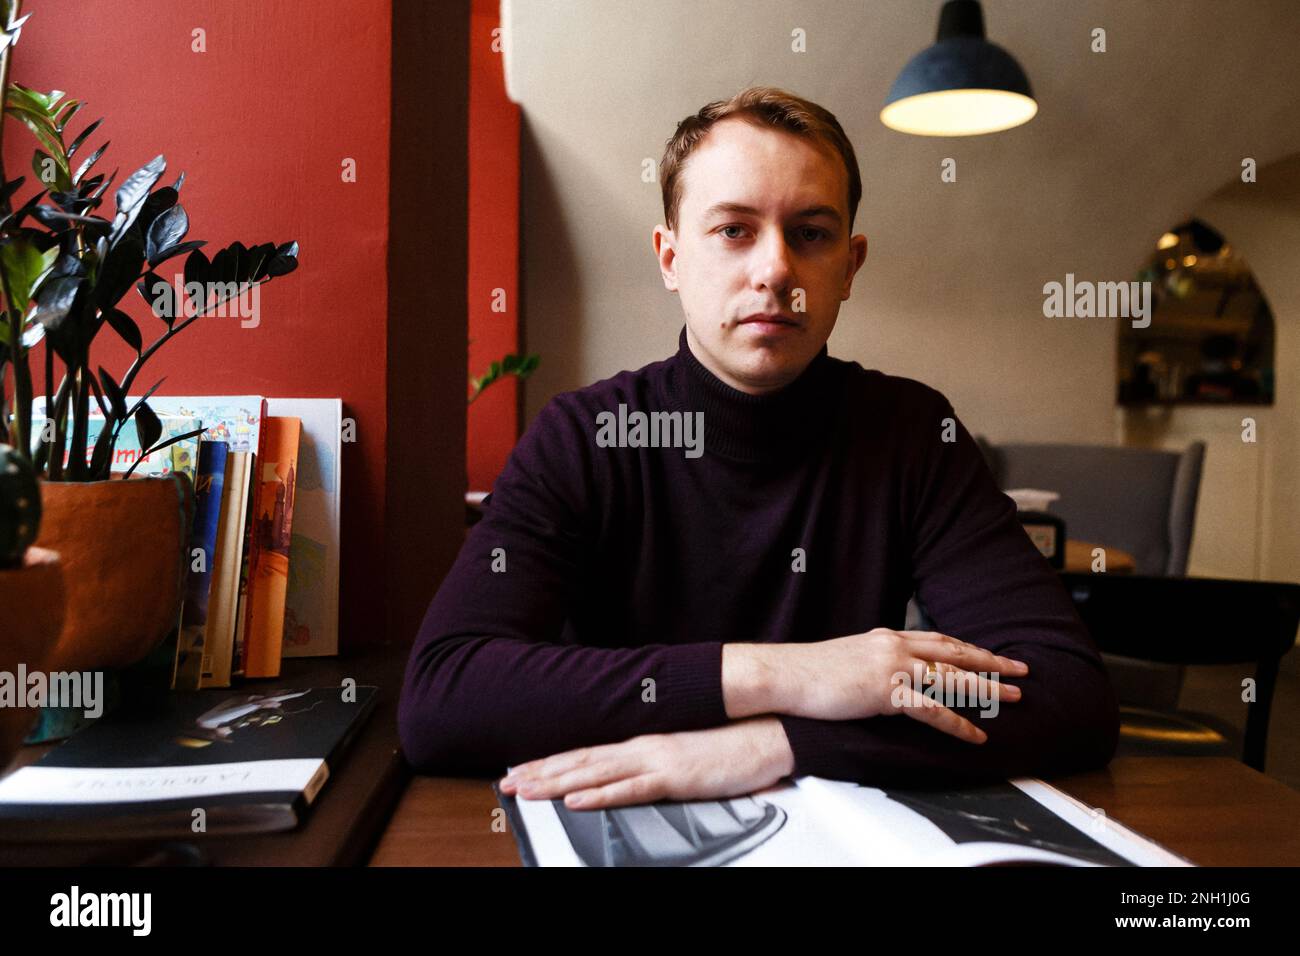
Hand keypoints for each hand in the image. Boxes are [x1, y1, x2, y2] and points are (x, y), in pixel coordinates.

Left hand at [497, 717, 794, 809]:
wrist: (765, 733)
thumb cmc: (728, 746)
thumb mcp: (682, 755)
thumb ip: (655, 765)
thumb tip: (631, 777)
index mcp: (642, 744)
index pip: (586, 754)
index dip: (551, 763)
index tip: (521, 770)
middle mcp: (641, 748)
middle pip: (580, 762)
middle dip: (540, 772)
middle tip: (506, 783)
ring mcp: (656, 760)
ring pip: (594, 774)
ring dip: (556, 782)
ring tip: (525, 789)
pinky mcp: (674, 777)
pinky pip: (630, 789)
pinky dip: (599, 795)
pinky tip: (576, 800)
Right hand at [766, 628, 1029, 743]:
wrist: (785, 675)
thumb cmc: (809, 672)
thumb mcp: (849, 657)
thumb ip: (873, 659)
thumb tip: (885, 672)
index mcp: (886, 635)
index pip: (937, 638)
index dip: (968, 647)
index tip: (991, 653)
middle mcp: (894, 645)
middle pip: (955, 651)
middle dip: (991, 660)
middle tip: (1022, 668)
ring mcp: (892, 667)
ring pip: (952, 677)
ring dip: (987, 688)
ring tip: (1015, 698)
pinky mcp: (886, 691)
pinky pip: (932, 709)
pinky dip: (958, 723)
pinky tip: (977, 734)